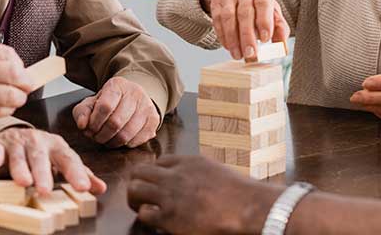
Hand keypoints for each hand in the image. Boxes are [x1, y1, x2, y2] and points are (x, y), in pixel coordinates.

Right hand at [0, 40, 34, 131]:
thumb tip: (13, 66)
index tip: (21, 70)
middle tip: (27, 86)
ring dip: (19, 98)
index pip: (8, 54)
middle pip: (14, 74)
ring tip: (17, 98)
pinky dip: (6, 110)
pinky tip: (3, 107)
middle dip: (26, 82)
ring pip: (10, 95)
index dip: (20, 64)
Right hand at [0, 127, 106, 195]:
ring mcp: (18, 143)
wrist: (16, 135)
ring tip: (23, 182)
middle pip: (41, 158)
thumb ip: (80, 174)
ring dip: (20, 169)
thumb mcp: (62, 160)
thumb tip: (101, 188)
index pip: (68, 159)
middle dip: (43, 173)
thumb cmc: (43, 152)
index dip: (76, 173)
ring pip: (19, 156)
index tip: (83, 188)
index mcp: (57, 146)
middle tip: (45, 190)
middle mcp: (38, 142)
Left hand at [72, 77, 160, 147]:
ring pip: (127, 134)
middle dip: (102, 135)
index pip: (105, 106)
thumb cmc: (109, 102)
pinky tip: (119, 139)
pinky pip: (138, 140)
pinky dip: (125, 144)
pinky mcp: (154, 119)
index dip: (95, 122)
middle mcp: (135, 92)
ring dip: (112, 142)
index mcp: (117, 85)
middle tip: (96, 137)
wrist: (132, 98)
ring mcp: (147, 106)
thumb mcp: (91, 103)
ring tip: (106, 140)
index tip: (89, 128)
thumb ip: (82, 112)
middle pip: (116, 122)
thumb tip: (82, 125)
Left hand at [128, 155, 281, 233]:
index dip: (156, 173)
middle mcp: (175, 175)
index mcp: (188, 162)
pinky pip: (144, 213)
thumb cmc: (239, 193)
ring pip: (134, 189)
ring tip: (141, 207)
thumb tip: (192, 179)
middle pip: (139, 171)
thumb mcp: (215, 170)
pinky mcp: (169, 217)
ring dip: (135, 199)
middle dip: (137, 182)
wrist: (246, 207)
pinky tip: (156, 220)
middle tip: (141, 195)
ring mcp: (170, 195)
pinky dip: (146, 216)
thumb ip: (198, 172)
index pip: (159, 161)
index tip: (158, 183)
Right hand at [200, 0, 289, 59]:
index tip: (265, 39)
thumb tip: (282, 46)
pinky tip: (229, 46)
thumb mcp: (272, 9)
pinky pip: (217, 20)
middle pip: (245, 12)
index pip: (263, 3)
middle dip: (247, 36)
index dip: (264, 21)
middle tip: (250, 54)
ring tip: (238, 55)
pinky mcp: (216, 1)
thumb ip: (279, 26)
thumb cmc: (257, 1)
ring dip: (233, 39)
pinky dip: (223, 35)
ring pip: (229, 17)